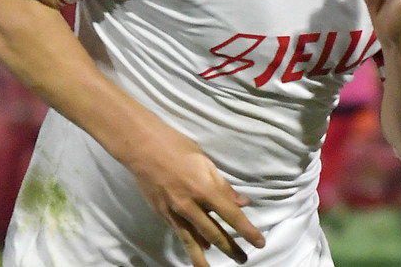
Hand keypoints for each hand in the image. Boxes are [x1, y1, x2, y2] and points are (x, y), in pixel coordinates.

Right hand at [125, 127, 264, 265]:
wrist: (140, 146)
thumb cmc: (174, 145)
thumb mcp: (204, 160)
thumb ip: (222, 185)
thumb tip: (241, 202)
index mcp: (204, 189)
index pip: (231, 215)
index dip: (247, 231)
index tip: (259, 242)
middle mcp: (190, 205)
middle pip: (214, 233)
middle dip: (231, 248)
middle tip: (243, 259)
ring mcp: (173, 211)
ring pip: (193, 241)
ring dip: (206, 258)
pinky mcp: (161, 213)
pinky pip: (180, 232)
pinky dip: (191, 241)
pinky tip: (200, 248)